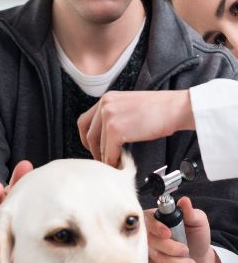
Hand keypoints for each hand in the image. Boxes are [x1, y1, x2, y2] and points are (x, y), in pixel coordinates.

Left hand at [77, 90, 194, 166]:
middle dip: (95, 151)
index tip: (93, 148)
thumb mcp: (130, 106)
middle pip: (88, 135)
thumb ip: (114, 117)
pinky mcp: (115, 129)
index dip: (86, 139)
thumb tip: (104, 139)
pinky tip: (120, 165)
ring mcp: (108, 116)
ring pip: (99, 146)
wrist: (178, 108)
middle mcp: (104, 105)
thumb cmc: (160, 109)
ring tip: (116, 164)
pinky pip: (108, 152)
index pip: (84, 122)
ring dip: (106, 158)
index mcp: (107, 98)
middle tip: (104, 160)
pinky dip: (113, 162)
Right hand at [145, 196, 224, 262]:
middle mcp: (147, 234)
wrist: (197, 257)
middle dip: (171, 250)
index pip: (148, 220)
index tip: (168, 234)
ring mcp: (145, 251)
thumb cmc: (196, 237)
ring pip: (154, 259)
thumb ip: (190, 212)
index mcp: (156, 218)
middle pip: (150, 242)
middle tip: (186, 252)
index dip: (156, 227)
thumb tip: (184, 201)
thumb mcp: (198, 222)